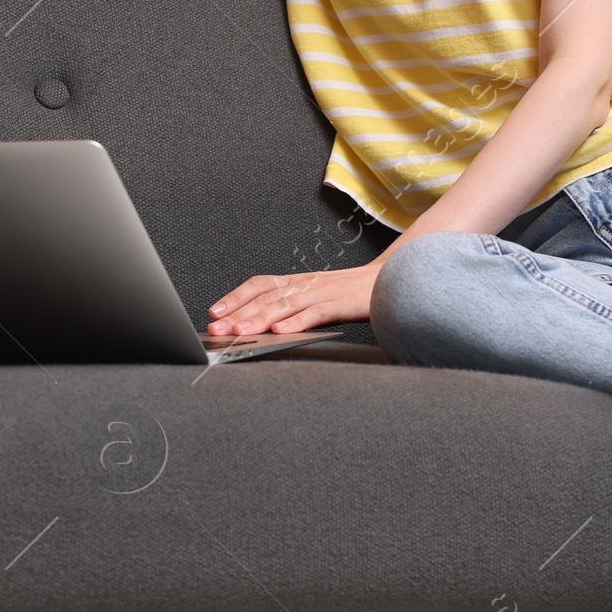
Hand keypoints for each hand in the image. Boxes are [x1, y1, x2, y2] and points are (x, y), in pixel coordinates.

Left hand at [205, 257, 384, 337]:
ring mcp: (325, 292)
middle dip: (238, 313)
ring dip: (259, 319)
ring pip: (285, 304)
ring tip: (239, 332)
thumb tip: (265, 325)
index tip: (214, 312)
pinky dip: (297, 322)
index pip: (260, 284)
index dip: (235, 297)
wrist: (397, 278)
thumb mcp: (320, 297)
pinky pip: (316, 313)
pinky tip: (280, 332)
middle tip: (216, 329)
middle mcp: (307, 284)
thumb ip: (295, 308)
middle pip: (266, 296)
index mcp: (300, 281)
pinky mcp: (343, 303)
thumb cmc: (356, 293)